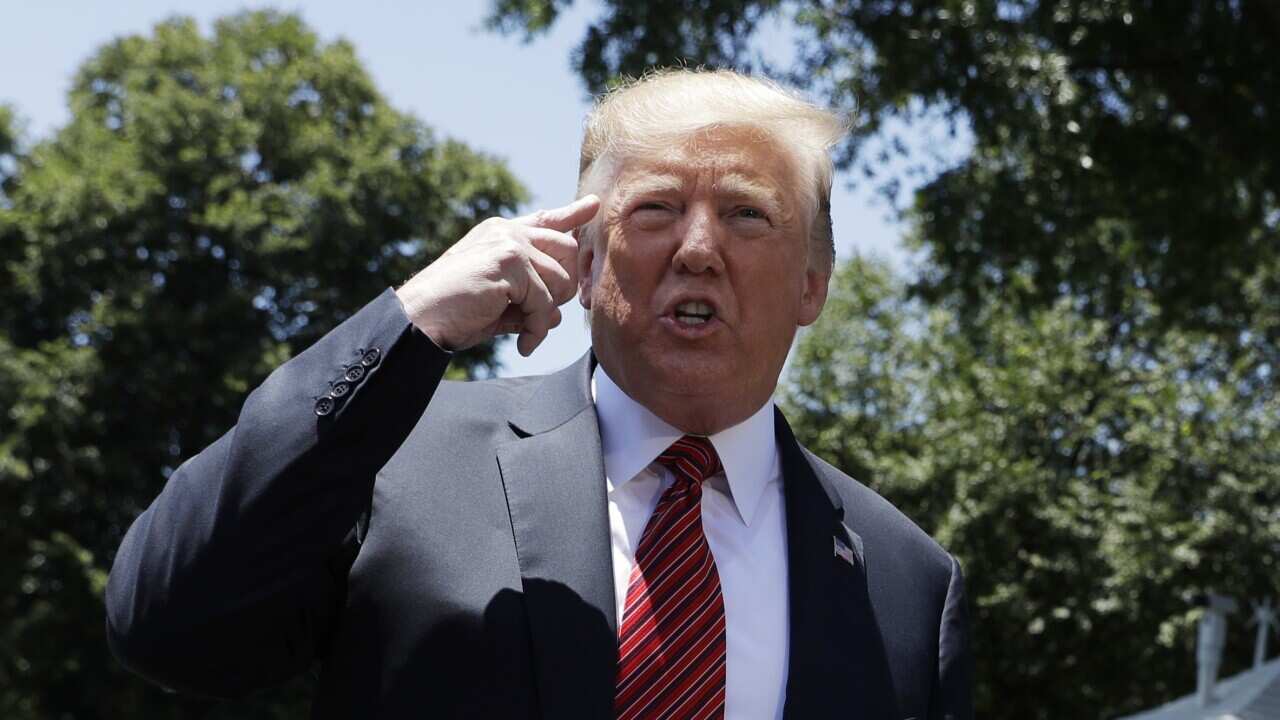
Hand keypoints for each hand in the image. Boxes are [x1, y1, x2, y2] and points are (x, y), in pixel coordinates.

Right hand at [396, 195, 599, 355]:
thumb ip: (529, 300)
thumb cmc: (454, 312)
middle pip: (567, 249)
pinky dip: (538, 329)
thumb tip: (559, 315)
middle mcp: (507, 232)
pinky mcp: (509, 263)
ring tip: (526, 333)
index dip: (571, 214)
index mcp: (501, 235)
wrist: (420, 318)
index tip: (593, 205)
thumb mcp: (499, 302)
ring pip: (560, 280)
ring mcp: (509, 244)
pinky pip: (544, 302)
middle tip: (542, 316)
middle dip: (563, 287)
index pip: (546, 220)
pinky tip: (524, 345)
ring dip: (547, 314)